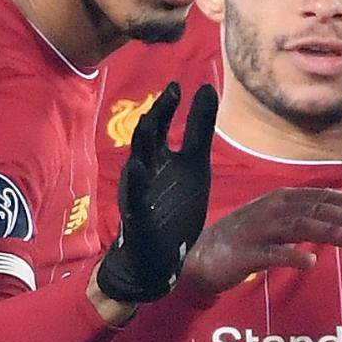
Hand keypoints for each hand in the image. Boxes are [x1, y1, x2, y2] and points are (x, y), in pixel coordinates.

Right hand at [94, 82, 217, 304]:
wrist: (155, 257)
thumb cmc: (173, 209)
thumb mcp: (195, 166)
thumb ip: (199, 130)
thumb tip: (208, 88)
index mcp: (160, 157)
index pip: (162, 125)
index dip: (169, 105)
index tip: (179, 84)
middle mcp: (146, 169)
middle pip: (147, 138)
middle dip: (157, 116)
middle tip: (170, 94)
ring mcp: (139, 192)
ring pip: (137, 163)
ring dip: (144, 143)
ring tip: (151, 122)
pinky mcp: (137, 217)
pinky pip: (134, 198)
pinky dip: (135, 184)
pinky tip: (138, 170)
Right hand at [180, 187, 341, 298]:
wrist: (200, 256)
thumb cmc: (243, 239)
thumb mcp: (274, 221)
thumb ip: (301, 218)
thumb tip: (336, 219)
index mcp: (281, 199)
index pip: (320, 197)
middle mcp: (272, 210)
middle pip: (315, 210)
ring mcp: (259, 230)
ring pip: (299, 227)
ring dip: (328, 231)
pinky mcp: (247, 253)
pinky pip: (273, 254)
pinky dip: (292, 255)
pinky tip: (311, 262)